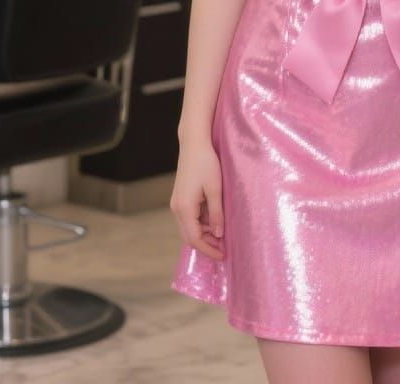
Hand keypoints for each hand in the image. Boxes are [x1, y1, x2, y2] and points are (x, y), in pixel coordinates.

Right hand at [170, 141, 224, 259]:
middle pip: (189, 236)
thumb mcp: (215, 189)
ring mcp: (176, 203)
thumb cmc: (206, 163)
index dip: (208, 250)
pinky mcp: (180, 198)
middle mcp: (176, 208)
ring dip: (204, 234)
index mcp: (184, 208)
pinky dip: (200, 223)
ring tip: (222, 233)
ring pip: (188, 228)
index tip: (222, 255)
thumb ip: (216, 213)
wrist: (193, 144)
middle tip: (223, 247)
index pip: (195, 239)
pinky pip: (189, 218)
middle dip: (206, 244)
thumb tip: (218, 235)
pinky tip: (214, 220)